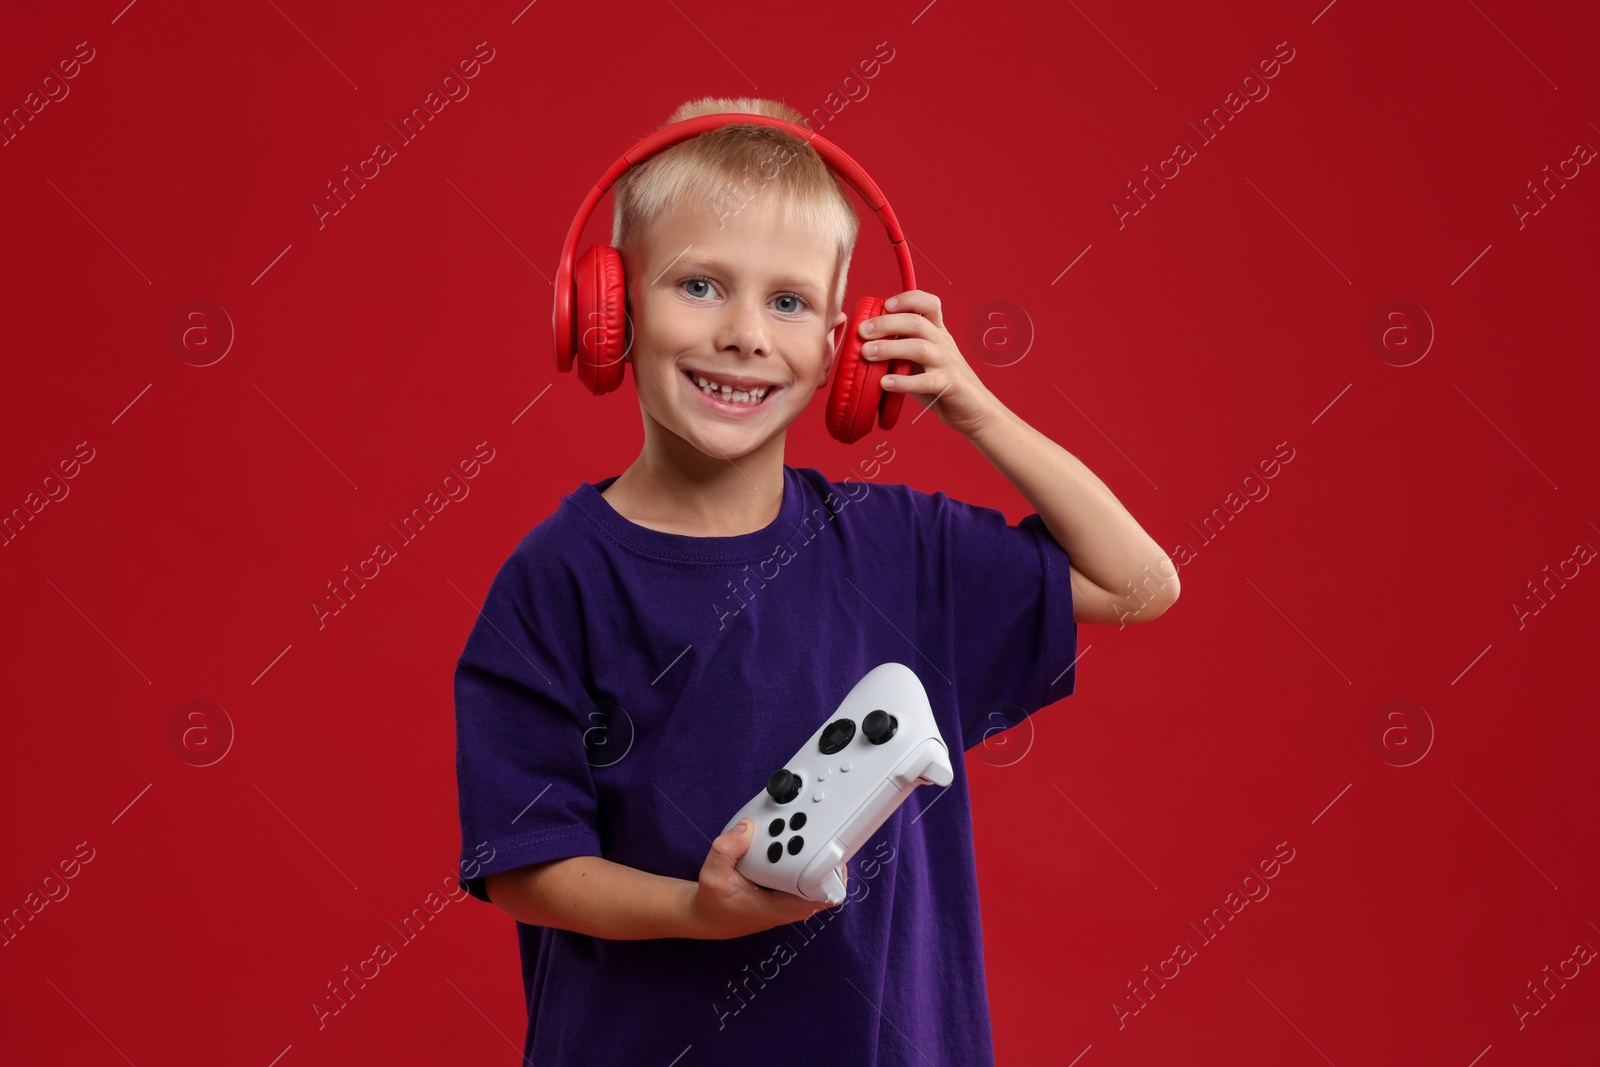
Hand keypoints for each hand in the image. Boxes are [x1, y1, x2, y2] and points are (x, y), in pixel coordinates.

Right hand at [689, 818, 845, 939]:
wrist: (708, 916)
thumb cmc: (713, 902)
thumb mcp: (713, 876)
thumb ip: (726, 851)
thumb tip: (746, 828)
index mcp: (781, 907)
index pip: (823, 895)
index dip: (831, 871)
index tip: (827, 847)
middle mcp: (791, 904)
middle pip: (827, 881)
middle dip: (825, 853)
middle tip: (819, 828)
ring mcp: (789, 897)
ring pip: (817, 876)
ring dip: (813, 853)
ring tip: (804, 829)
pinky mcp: (784, 889)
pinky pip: (802, 872)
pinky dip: (799, 855)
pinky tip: (788, 837)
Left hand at [859, 290, 1002, 438]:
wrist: (973, 409)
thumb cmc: (940, 382)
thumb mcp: (922, 358)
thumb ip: (901, 347)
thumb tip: (864, 342)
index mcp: (937, 332)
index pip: (929, 304)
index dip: (908, 299)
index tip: (886, 304)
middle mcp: (943, 343)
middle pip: (916, 323)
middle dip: (887, 323)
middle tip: (862, 331)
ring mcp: (947, 363)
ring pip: (919, 348)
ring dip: (890, 348)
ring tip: (867, 353)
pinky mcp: (949, 385)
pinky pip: (925, 381)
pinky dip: (903, 382)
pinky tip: (885, 383)